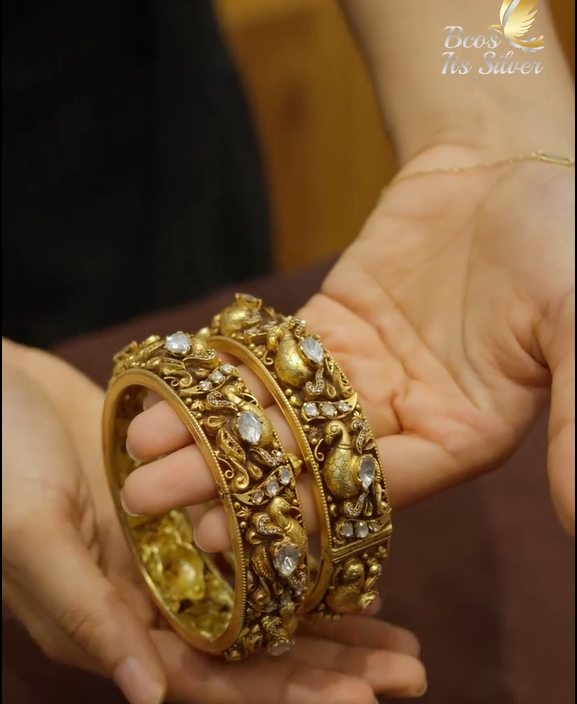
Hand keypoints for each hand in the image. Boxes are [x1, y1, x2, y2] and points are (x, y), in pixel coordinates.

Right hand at [2, 342, 424, 703]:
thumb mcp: (33, 538)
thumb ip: (90, 618)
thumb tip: (151, 702)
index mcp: (118, 626)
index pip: (218, 678)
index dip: (291, 693)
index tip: (366, 698)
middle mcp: (155, 599)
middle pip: (259, 647)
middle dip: (335, 662)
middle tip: (413, 672)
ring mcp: (175, 550)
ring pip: (268, 593)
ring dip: (331, 611)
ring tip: (401, 628)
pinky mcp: (189, 503)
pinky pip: (256, 533)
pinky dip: (301, 546)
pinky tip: (350, 551)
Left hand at [123, 145, 573, 572]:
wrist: (506, 165)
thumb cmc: (560, 240)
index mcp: (460, 440)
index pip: (372, 494)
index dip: (300, 515)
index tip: (230, 538)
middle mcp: (405, 424)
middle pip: (309, 465)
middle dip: (232, 483)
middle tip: (152, 503)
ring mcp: (360, 380)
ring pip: (277, 417)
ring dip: (209, 432)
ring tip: (137, 449)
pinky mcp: (328, 336)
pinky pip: (269, 361)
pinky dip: (221, 374)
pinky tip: (166, 387)